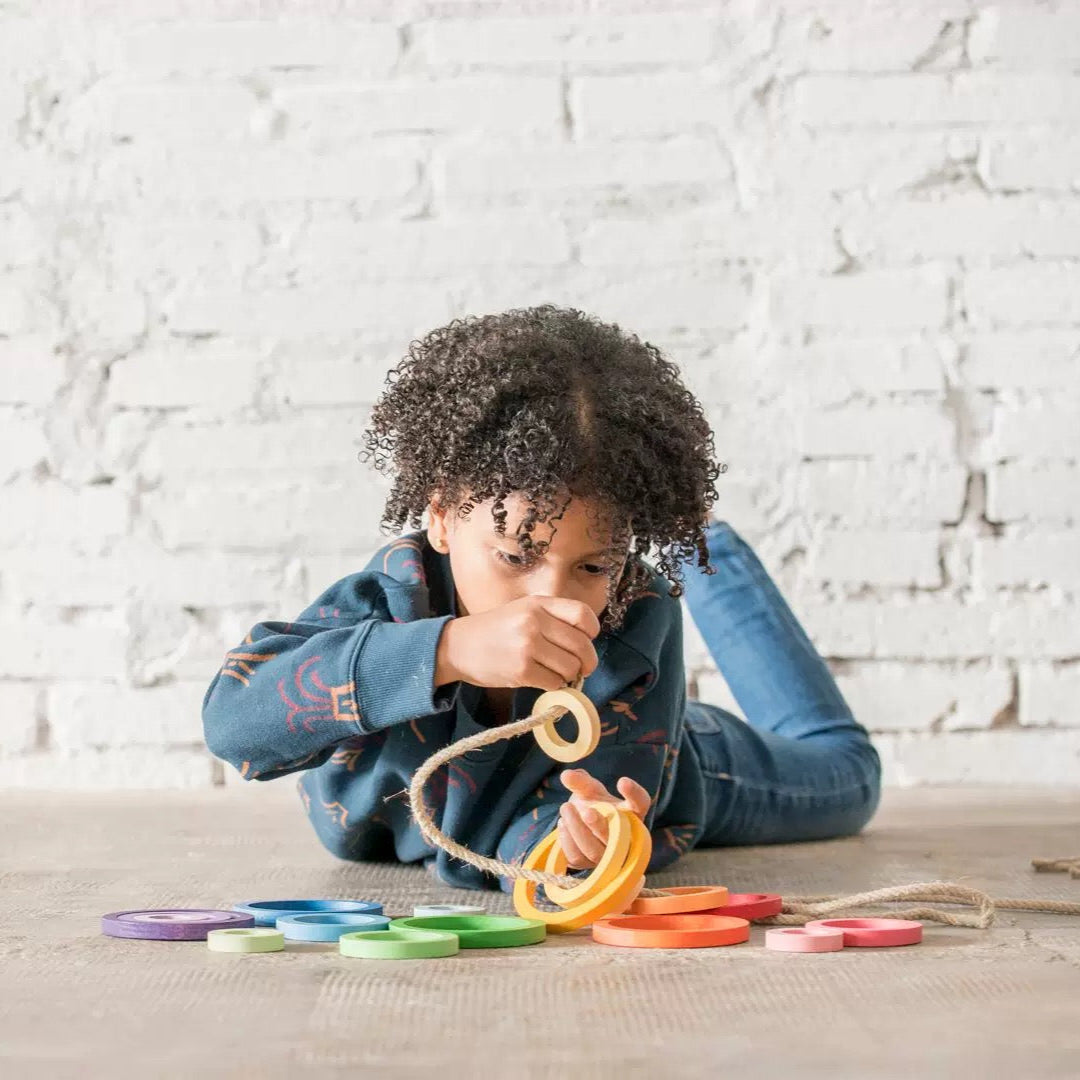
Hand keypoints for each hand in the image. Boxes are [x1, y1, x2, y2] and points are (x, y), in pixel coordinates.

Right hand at [435, 595, 600, 691]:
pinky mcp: (520, 671)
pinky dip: (554, 686)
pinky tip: (542, 679)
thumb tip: (586, 643)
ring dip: (569, 676)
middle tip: (581, 668)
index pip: (583, 615)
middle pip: (582, 646)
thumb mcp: (524, 610)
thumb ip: (553, 619)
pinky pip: (554, 683)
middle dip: (587, 662)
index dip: (591, 632)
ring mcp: (527, 646)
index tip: (586, 641)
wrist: (459, 646)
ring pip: (570, 667)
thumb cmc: (496, 629)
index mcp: (539, 603)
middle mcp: (535, 622)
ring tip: (556, 673)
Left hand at [556, 768, 651, 869]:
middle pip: (618, 838)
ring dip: (578, 830)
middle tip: (586, 811)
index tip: (622, 781)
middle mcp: (626, 838)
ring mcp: (609, 857)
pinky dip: (568, 840)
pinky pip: (578, 858)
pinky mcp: (590, 866)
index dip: (634, 794)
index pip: (641, 803)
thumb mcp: (589, 790)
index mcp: (632, 813)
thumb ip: (580, 782)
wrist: (582, 828)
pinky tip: (563, 824)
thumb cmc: (593, 805)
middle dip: (599, 825)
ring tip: (566, 808)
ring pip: (594, 851)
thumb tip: (566, 775)